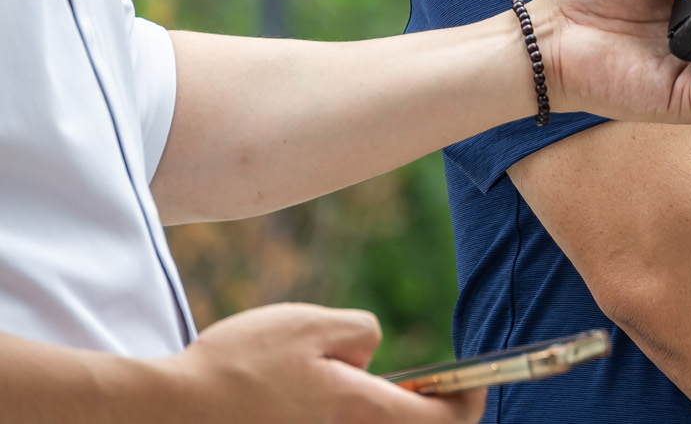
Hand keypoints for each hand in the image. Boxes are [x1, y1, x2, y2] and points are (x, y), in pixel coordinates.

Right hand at [164, 303, 482, 421]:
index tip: (474, 383)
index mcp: (361, 413)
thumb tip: (372, 362)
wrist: (167, 413)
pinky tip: (309, 402)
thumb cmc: (239, 365)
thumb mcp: (312, 324)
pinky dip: (341, 419)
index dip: (468, 400)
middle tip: (418, 390)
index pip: (443, 421)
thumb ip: (360, 334)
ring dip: (373, 415)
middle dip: (419, 413)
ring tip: (342, 388)